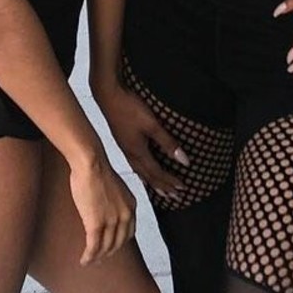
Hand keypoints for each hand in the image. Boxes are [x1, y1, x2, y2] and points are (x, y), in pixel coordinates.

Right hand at [67, 158, 137, 264]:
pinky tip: (84, 260)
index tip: (112, 247)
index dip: (120, 243)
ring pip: (106, 247)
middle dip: (109, 253)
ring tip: (90, 262)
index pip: (129, 232)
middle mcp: (125, 216)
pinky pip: (93, 247)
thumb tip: (105, 207)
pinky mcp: (96, 224)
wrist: (91, 163)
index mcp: (131, 206)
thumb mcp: (114, 186)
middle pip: (119, 243)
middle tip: (100, 259)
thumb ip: (114, 200)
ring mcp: (112, 221)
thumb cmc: (97, 169)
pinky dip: (89, 256)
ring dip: (98, 257)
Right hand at [95, 83, 188, 200]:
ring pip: (140, 171)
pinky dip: (142, 172)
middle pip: (149, 176)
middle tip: (174, 197)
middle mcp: (131, 154)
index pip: (157, 173)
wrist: (108, 95)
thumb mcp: (152, 125)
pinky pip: (134, 164)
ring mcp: (125, 149)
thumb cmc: (128, 108)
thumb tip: (183, 160)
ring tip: (160, 190)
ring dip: (152, 181)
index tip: (182, 189)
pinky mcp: (123, 142)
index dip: (170, 181)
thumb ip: (168, 143)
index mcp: (138, 152)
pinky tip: (142, 170)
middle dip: (162, 186)